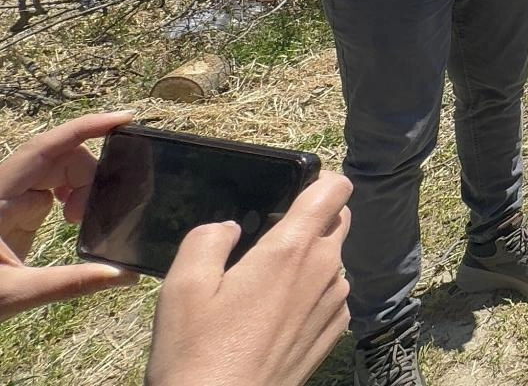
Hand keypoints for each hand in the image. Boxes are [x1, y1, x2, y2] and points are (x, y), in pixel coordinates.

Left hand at [0, 112, 140, 320]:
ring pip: (57, 171)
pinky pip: (51, 190)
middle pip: (57, 157)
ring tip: (83, 220)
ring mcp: (7, 200)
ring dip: (82, 186)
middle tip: (97, 210)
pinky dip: (73, 198)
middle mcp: (2, 191)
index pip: (45, 149)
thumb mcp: (16, 293)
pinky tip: (76, 221)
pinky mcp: (14, 214)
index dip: (86, 128)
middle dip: (89, 173)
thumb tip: (123, 276)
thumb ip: (71, 283)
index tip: (126, 118)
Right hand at [146, 171, 351, 385]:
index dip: (320, 181)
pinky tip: (273, 315)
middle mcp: (325, 271)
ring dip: (309, 260)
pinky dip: (311, 293)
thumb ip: (208, 238)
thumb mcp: (182, 285)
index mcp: (291, 250)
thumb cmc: (197, 353)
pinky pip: (330, 294)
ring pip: (333, 259)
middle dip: (313, 218)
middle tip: (267, 239)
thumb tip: (230, 227)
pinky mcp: (333, 332)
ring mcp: (334, 304)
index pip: (334, 191)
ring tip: (262, 286)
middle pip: (338, 221)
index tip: (296, 188)